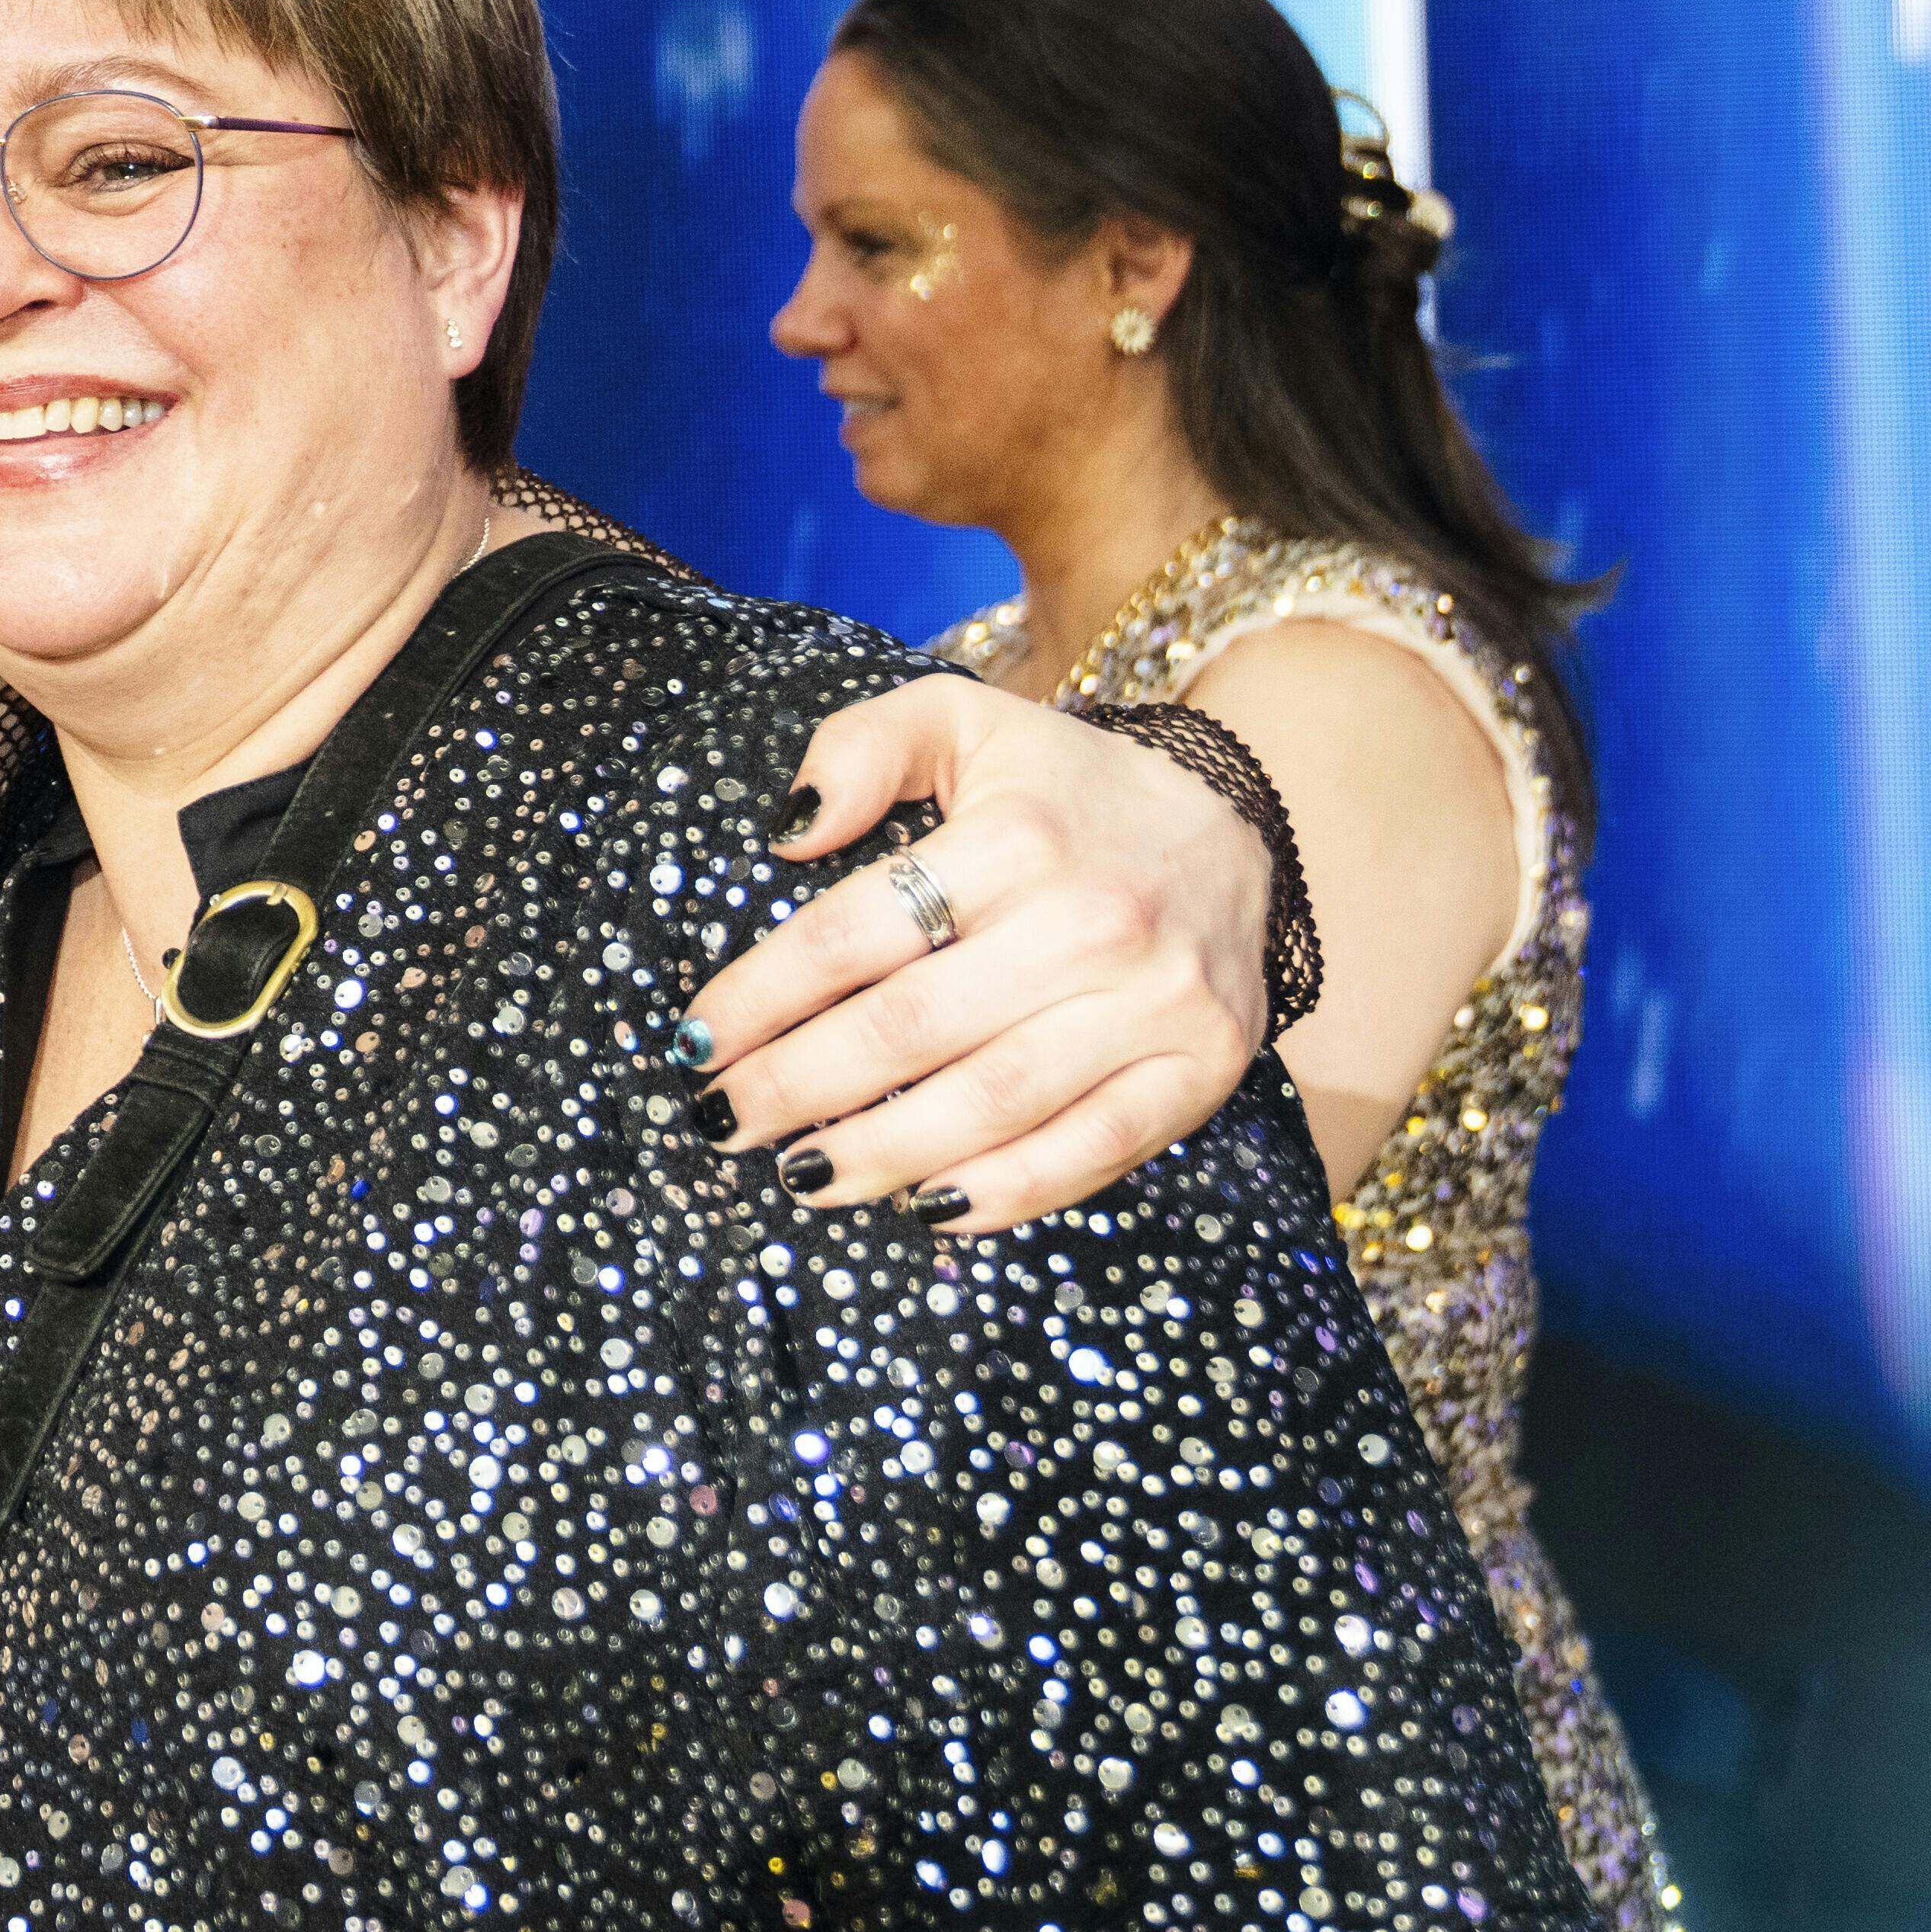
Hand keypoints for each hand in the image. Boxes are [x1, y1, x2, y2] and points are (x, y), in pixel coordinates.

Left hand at [684, 673, 1268, 1231]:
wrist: (1234, 829)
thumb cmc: (1060, 790)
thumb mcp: (959, 722)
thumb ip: (861, 748)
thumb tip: (787, 832)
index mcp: (1017, 836)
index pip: (852, 935)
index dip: (760, 998)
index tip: (696, 1040)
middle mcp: (1090, 922)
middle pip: (908, 1030)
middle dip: (796, 1088)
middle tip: (723, 1121)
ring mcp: (1154, 1004)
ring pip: (992, 1105)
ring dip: (881, 1155)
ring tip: (800, 1176)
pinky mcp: (1200, 1069)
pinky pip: (1092, 1151)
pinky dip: (1005, 1193)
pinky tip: (925, 1209)